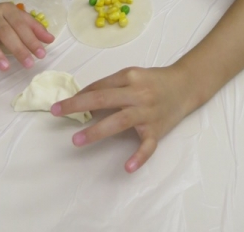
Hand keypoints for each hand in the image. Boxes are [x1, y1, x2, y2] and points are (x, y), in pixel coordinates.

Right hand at [0, 1, 54, 70]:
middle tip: (28, 64)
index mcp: (8, 9)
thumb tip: (50, 40)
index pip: (21, 25)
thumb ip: (36, 28)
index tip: (41, 54)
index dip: (31, 39)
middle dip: (18, 48)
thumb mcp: (21, 19)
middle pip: (5, 31)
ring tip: (5, 68)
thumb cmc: (6, 19)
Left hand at [51, 65, 193, 172]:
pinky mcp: (158, 130)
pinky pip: (148, 146)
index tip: (60, 105)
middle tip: (57, 113)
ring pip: (120, 121)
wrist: (185, 86)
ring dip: (97, 131)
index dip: (78, 95)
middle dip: (79, 106)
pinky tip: (126, 167)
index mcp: (130, 77)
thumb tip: (83, 96)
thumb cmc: (153, 80)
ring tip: (77, 140)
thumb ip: (111, 85)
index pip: (99, 87)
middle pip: (105, 100)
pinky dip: (138, 157)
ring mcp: (148, 113)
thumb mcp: (132, 75)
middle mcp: (138, 94)